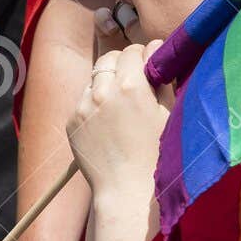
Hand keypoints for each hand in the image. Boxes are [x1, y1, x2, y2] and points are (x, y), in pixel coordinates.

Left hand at [67, 42, 169, 199]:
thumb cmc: (158, 156)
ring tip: (121, 108)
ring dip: (107, 84)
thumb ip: (162, 77)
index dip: (145, 57)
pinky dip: (95, 104)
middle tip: (136, 84)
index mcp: (131, 86)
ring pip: (94, 78)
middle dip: (123, 65)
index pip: (134, 51)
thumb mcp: (169, 114)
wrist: (128, 192)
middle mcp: (102, 91)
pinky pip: (83, 100)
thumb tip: (156, 48)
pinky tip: (108, 125)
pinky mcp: (71, 120)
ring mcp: (82, 106)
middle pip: (110, 58)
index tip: (151, 68)